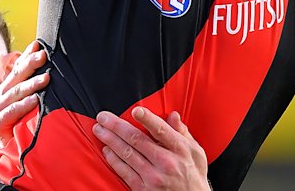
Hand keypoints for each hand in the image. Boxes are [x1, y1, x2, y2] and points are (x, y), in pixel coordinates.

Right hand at [0, 41, 48, 147]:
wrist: (13, 150)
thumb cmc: (25, 123)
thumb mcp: (30, 101)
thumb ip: (34, 85)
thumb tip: (47, 61)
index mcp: (6, 87)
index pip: (17, 67)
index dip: (27, 55)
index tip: (38, 44)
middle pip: (16, 76)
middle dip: (31, 64)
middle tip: (44, 55)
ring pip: (16, 92)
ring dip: (32, 84)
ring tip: (46, 78)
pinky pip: (12, 112)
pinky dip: (24, 105)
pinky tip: (35, 100)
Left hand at [93, 107, 209, 190]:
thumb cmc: (194, 175)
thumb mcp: (196, 152)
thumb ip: (183, 132)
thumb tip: (173, 115)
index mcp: (179, 149)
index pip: (161, 130)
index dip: (147, 119)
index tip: (135, 110)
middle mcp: (166, 162)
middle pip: (137, 140)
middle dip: (116, 126)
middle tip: (102, 117)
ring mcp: (153, 177)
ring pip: (127, 154)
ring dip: (110, 140)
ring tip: (98, 130)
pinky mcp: (143, 189)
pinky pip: (125, 172)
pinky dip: (114, 160)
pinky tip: (106, 150)